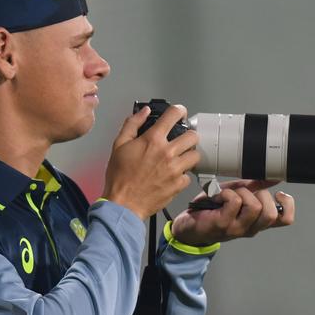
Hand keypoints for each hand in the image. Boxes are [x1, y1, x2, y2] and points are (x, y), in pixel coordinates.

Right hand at [103, 105, 200, 219]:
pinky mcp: (179, 184)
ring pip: (195, 155)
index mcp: (153, 139)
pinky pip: (189, 175)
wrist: (123, 203)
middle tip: (182, 140)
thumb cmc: (119, 175)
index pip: (174, 114)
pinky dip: (183, 175)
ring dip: (189, 155)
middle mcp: (167, 152)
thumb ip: (132, 124)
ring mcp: (175, 169)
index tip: (180, 113)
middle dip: (188, 135)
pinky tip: (174, 176)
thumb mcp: (119, 145)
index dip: (179, 110)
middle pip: (193, 136)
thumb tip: (144, 111)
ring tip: (181, 158)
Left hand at [170, 180, 294, 245]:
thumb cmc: (212, 210)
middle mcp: (250, 228)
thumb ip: (254, 187)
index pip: (285, 220)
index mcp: (257, 222)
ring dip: (242, 193)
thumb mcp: (236, 195)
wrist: (187, 227)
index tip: (278, 194)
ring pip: (254, 207)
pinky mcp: (222, 224)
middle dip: (260, 195)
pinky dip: (226, 193)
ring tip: (228, 195)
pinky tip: (217, 196)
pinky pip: (234, 201)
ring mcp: (236, 229)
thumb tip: (275, 178)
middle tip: (244, 193)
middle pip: (271, 214)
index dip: (288, 205)